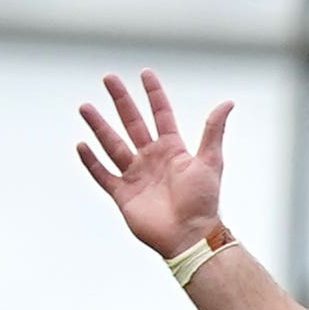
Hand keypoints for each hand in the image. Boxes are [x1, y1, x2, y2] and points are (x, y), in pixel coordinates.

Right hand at [78, 70, 228, 258]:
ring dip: (99, 126)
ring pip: (113, 144)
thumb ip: (213, 130)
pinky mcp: (123, 194)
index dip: (154, 94)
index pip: (161, 114)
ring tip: (85, 107)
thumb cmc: (203, 201)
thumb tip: (227, 102)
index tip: (144, 73)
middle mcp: (152, 159)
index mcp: (173, 149)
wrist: (190, 236)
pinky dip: (92, 162)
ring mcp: (136, 175)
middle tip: (108, 78)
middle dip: (121, 100)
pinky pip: (104, 175)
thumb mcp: (211, 161)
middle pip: (132, 122)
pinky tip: (82, 145)